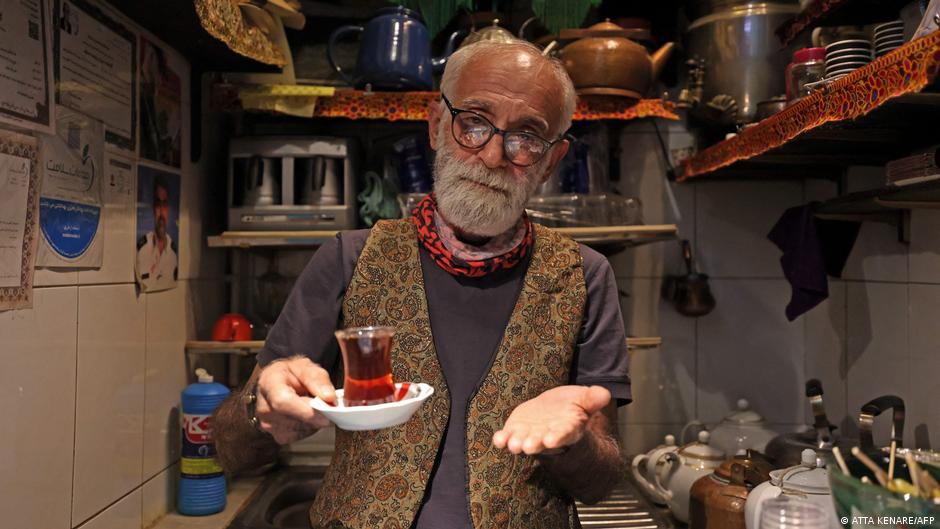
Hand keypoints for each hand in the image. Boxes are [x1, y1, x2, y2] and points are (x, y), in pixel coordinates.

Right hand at [255, 356, 335, 443]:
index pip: (283, 402)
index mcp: (268, 384)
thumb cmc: (290, 373)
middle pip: (295, 419)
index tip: (326, 410)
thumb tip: (329, 397)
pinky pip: (303, 435)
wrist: (278, 383)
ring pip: (303, 429)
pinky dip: (311, 426)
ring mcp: (269, 425)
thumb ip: (318, 379)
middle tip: (327, 403)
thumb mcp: (305, 366)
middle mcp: (264, 407)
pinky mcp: (279, 436)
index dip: (306, 410)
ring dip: (315, 419)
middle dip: (317, 413)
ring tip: (314, 404)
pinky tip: (307, 413)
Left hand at [492, 385, 610, 454]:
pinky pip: (508, 438)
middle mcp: (548, 435)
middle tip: (528, 446)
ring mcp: (530, 434)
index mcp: (567, 428)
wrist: (555, 410)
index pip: (563, 434)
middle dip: (535, 443)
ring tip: (514, 445)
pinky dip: (502, 439)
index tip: (551, 439)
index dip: (557, 437)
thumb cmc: (572, 406)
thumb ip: (593, 398)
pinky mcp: (516, 430)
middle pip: (541, 441)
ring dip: (517, 443)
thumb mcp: (584, 399)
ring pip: (523, 442)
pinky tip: (498, 439)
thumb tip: (605, 394)